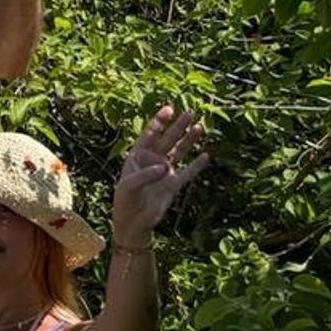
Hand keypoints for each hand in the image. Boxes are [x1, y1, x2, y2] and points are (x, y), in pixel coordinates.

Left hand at [111, 104, 209, 243]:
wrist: (132, 221)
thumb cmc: (125, 200)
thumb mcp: (128, 186)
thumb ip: (145, 175)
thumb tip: (165, 168)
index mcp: (138, 154)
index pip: (150, 133)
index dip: (159, 121)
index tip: (169, 109)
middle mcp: (153, 159)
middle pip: (168, 139)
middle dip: (178, 126)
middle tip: (190, 112)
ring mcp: (165, 171)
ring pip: (179, 151)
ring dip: (189, 140)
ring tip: (199, 127)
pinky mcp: (174, 185)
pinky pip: (188, 172)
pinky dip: (197, 165)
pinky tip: (205, 155)